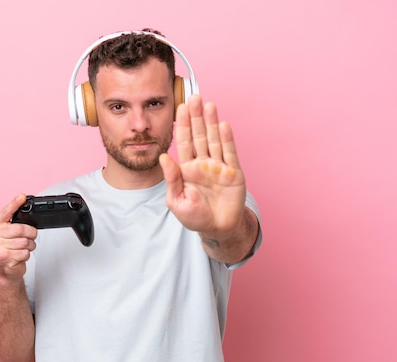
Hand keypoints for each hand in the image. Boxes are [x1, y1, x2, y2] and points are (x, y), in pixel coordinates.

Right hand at [0, 194, 37, 281]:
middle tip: (31, 236)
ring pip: (25, 242)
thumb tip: (26, 211)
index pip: (6, 212)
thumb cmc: (10, 249)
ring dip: (29, 246)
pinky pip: (24, 252)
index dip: (15, 203)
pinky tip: (20, 256)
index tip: (22, 196)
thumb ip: (16, 223)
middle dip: (31, 234)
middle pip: (21, 229)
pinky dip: (27, 255)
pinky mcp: (4, 257)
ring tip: (24, 248)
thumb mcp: (11, 234)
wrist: (8, 269)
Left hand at [159, 94, 246, 235]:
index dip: (182, 125)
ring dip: (211, 123)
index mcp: (187, 168)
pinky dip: (227, 139)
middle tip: (194, 97)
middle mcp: (203, 163)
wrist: (217, 229)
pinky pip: (229, 153)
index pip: (184, 142)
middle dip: (196, 117)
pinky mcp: (233, 173)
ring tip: (209, 105)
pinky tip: (223, 125)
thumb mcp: (176, 200)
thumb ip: (171, 178)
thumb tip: (163, 156)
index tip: (179, 107)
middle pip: (199, 135)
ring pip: (214, 140)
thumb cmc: (195, 217)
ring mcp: (218, 166)